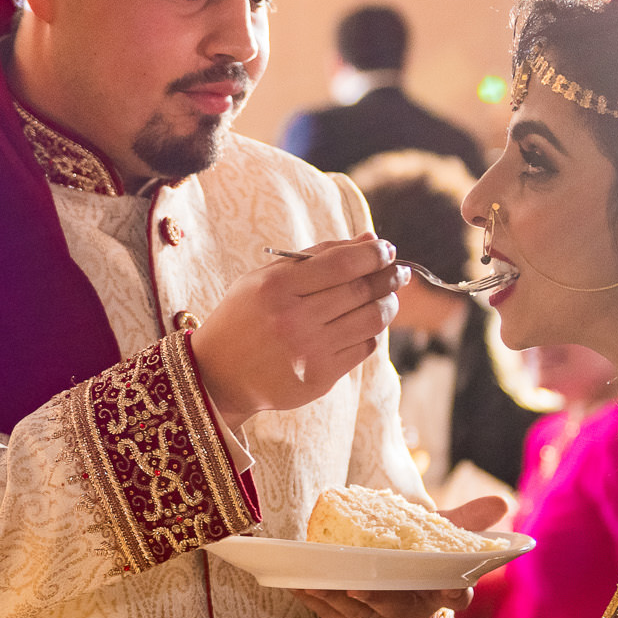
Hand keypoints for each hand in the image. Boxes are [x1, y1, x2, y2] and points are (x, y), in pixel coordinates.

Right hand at [192, 237, 403, 428]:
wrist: (218, 375)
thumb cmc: (244, 317)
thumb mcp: (266, 278)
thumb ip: (316, 257)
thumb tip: (370, 240)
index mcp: (276, 287)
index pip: (342, 264)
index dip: (373, 254)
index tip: (386, 250)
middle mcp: (293, 318)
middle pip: (361, 291)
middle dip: (389, 277)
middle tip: (399, 272)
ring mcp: (308, 351)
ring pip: (370, 320)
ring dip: (388, 304)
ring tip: (388, 296)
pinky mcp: (319, 377)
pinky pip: (363, 347)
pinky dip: (370, 332)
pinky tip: (365, 324)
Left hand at [296, 496, 508, 617]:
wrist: (392, 581)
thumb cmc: (421, 555)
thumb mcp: (442, 536)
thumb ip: (468, 521)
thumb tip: (502, 501)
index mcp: (441, 591)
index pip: (456, 596)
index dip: (452, 593)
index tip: (446, 586)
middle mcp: (412, 611)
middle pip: (399, 610)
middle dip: (379, 599)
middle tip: (359, 586)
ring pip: (359, 614)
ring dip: (336, 599)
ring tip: (317, 580)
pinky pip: (329, 614)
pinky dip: (314, 601)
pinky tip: (297, 585)